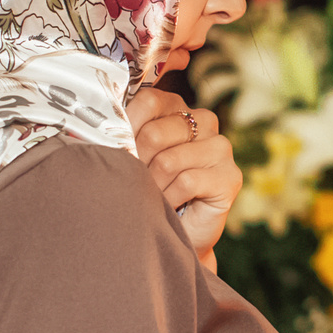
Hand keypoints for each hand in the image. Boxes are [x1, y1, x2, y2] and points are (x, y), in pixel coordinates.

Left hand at [127, 89, 240, 262]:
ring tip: (152, 195)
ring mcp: (220, 148)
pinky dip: (170, 199)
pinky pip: (186, 182)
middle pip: (154, 133)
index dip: (127, 127)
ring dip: (152, 186)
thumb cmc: (152, 190)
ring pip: (168, 161)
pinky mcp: (229, 176)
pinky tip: (169, 205)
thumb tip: (102, 128)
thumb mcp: (135, 156)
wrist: (179, 231)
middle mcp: (204, 121)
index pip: (148, 101)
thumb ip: (125, 134)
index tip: (118, 150)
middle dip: (137, 164)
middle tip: (136, 181)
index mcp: (178, 108)